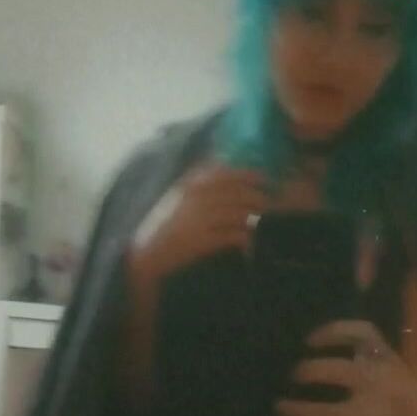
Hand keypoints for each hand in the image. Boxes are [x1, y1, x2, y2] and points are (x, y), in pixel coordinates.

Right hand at [133, 163, 270, 279]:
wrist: (148, 253)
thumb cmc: (164, 224)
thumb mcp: (176, 194)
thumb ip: (196, 178)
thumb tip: (221, 162)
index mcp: (191, 183)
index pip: (227, 172)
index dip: (249, 174)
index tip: (263, 179)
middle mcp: (198, 197)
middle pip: (239, 193)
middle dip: (258, 198)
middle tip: (268, 204)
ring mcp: (201, 218)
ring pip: (240, 213)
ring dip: (255, 218)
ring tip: (261, 223)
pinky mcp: (204, 240)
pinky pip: (234, 236)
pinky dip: (246, 239)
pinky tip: (250, 243)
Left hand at [273, 319, 416, 415]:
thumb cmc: (407, 395)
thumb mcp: (393, 365)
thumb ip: (366, 351)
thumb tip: (320, 340)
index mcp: (387, 359)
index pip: (360, 333)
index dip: (331, 332)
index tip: (309, 340)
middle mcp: (380, 382)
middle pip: (335, 371)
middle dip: (307, 372)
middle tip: (293, 376)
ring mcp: (375, 413)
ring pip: (328, 413)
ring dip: (298, 411)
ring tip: (281, 408)